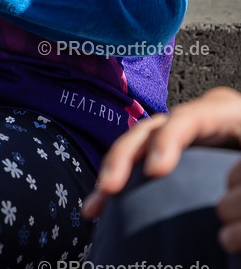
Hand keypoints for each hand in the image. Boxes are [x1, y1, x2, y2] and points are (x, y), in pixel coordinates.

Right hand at [83, 87, 240, 251]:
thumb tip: (225, 204)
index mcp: (224, 111)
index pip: (189, 118)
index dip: (167, 141)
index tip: (154, 172)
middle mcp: (196, 121)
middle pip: (152, 127)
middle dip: (124, 156)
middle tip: (108, 187)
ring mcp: (183, 139)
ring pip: (139, 147)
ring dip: (113, 174)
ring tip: (95, 206)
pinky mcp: (176, 162)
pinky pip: (142, 168)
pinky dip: (123, 187)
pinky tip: (105, 209)